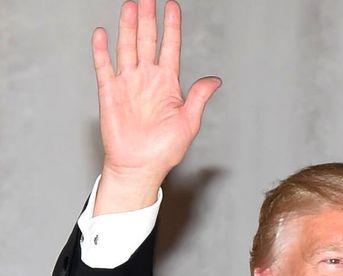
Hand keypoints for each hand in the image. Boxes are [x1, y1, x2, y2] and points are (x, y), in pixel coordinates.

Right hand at [93, 0, 220, 209]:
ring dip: (128, 26)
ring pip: (127, 47)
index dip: (171, 27)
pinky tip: (102, 33)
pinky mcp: (110, 93)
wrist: (140, 168)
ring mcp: (127, 84)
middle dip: (148, 18)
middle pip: (147, 41)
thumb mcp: (188, 123)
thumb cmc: (164, 151)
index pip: (170, 47)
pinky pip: (104, 66)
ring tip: (131, 6)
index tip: (172, 5)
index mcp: (167, 84)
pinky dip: (102, 50)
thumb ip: (198, 98)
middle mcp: (146, 79)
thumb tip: (215, 80)